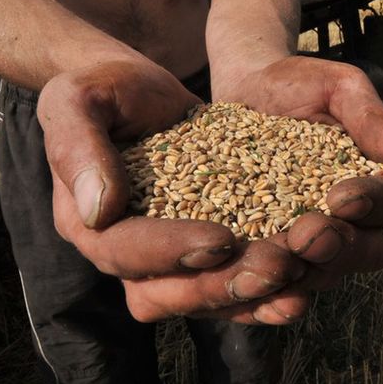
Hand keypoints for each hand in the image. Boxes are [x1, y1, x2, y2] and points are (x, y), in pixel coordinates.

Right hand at [37, 60, 308, 322]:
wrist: (135, 89)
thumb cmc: (102, 88)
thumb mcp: (79, 101)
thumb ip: (80, 149)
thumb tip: (99, 212)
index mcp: (86, 223)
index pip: (124, 251)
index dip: (170, 251)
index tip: (221, 238)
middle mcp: (123, 252)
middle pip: (168, 290)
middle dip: (221, 283)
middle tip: (275, 266)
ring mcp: (163, 254)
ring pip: (203, 295)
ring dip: (251, 291)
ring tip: (298, 273)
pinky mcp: (200, 245)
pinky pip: (228, 277)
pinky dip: (264, 287)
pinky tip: (303, 279)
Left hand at [214, 55, 382, 289]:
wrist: (244, 88)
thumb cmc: (300, 83)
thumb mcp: (339, 88)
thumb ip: (374, 121)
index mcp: (372, 186)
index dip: (368, 204)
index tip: (342, 196)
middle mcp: (346, 222)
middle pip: (359, 252)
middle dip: (335, 247)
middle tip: (305, 236)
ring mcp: (304, 240)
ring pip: (315, 272)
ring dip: (297, 270)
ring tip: (268, 259)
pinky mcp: (263, 247)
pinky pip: (269, 274)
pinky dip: (259, 281)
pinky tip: (240, 276)